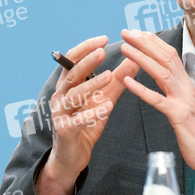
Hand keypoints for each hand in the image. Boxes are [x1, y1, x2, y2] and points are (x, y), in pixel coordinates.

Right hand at [35, 36, 138, 194]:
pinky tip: (107, 107)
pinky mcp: (66, 131)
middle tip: (102, 50)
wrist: (72, 157)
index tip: (103, 38)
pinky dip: (93, 113)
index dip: (86, 48)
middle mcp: (60, 96)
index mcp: (68, 85)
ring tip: (109, 76)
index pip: (72, 60)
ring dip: (92, 85)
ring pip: (73, 96)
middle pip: (71, 75)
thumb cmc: (87, 124)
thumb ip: (117, 80)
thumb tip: (134, 59)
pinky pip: (78, 120)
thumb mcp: (104, 99)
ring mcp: (61, 114)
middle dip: (86, 61)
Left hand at [119, 29, 194, 179]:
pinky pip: (157, 100)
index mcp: (185, 83)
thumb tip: (160, 73)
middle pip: (165, 57)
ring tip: (124, 48)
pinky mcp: (178, 116)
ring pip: (162, 72)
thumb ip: (173, 88)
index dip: (152, 41)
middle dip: (145, 42)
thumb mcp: (184, 103)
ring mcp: (183, 100)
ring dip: (142, 58)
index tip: (136, 32)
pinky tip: (127, 82)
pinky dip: (142, 89)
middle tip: (126, 32)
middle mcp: (186, 87)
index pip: (169, 54)